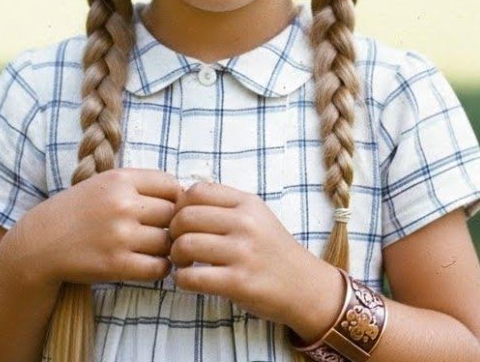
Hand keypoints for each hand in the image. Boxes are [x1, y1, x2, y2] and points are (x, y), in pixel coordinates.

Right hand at [7, 167, 180, 287]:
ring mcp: (120, 235)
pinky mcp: (116, 264)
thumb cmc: (78, 212)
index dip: (175, 199)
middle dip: (172, 225)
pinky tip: (148, 263)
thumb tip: (185, 194)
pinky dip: (159, 268)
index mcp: (120, 179)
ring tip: (155, 249)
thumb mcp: (104, 184)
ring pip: (168, 242)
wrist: (40, 244)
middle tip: (163, 232)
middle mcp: (122, 204)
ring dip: (166, 248)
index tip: (166, 209)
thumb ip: (139, 185)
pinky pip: (158, 267)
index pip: (171, 185)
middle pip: (174, 214)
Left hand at [167, 180, 327, 326]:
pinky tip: (190, 280)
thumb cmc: (274, 251)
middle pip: (184, 217)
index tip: (183, 221)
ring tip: (184, 263)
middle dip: (172, 232)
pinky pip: (190, 277)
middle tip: (178, 244)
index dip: (179, 206)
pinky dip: (182, 280)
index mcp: (248, 203)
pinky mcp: (238, 283)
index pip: (196, 191)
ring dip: (175, 256)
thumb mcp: (257, 217)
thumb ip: (225, 206)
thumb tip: (181, 200)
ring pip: (184, 245)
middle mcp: (246, 224)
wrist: (306, 287)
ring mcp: (243, 253)